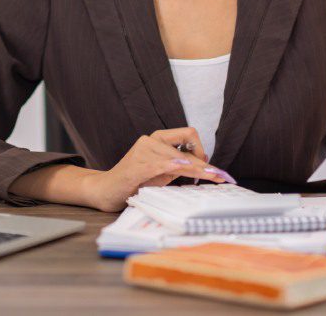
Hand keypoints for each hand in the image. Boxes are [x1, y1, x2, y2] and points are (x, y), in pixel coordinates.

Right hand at [85, 127, 232, 211]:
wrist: (107, 190)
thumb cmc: (135, 182)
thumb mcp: (162, 173)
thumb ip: (179, 166)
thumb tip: (204, 165)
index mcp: (158, 139)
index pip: (188, 137)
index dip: (204, 151)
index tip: (215, 169)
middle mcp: (151, 140)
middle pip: (187, 145)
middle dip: (205, 163)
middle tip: (219, 176)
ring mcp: (143, 150)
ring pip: (178, 157)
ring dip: (195, 169)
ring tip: (208, 178)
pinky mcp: (137, 164)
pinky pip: (162, 164)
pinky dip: (175, 167)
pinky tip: (185, 171)